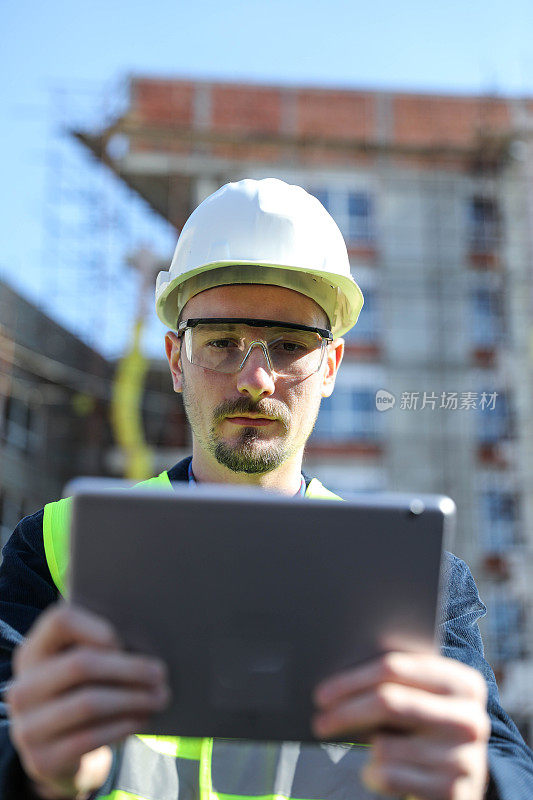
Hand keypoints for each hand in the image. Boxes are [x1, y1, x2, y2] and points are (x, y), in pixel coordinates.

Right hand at [6, 603, 169, 799]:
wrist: (58, 754)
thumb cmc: (82, 694)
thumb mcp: (82, 669)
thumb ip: (102, 650)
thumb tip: (147, 646)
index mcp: (33, 652)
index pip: (60, 621)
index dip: (96, 627)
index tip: (124, 641)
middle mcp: (22, 688)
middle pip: (80, 664)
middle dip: (129, 668)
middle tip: (161, 673)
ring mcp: (27, 726)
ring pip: (89, 702)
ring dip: (133, 699)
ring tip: (160, 697)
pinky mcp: (41, 760)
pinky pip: (90, 737)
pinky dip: (123, 726)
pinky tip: (142, 719)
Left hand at [312, 652, 490, 799]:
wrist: (465, 780)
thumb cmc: (429, 729)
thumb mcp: (423, 698)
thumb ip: (395, 682)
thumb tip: (337, 683)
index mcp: (463, 682)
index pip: (394, 668)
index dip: (352, 680)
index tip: (322, 694)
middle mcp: (471, 718)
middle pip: (388, 702)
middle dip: (346, 711)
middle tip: (319, 721)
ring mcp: (466, 758)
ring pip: (385, 746)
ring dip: (365, 749)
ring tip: (369, 748)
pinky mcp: (455, 792)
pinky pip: (391, 777)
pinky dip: (373, 775)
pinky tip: (376, 772)